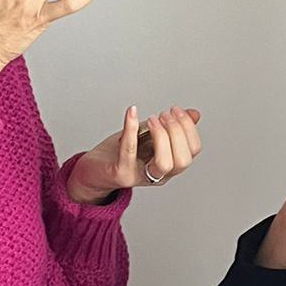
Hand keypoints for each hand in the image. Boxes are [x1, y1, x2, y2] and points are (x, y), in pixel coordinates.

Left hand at [66, 107, 202, 203]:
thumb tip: (194, 114)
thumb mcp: (148, 136)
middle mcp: (158, 175)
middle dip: (177, 132)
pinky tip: (131, 112)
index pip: (193, 151)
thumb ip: (168, 127)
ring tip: (152, 119)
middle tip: (163, 114)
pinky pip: (130, 152)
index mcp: (169, 165)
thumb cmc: (119, 154)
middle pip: (183, 160)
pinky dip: (131, 129)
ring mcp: (140, 176)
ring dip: (162, 136)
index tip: (176, 110)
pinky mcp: (121, 174)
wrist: (92, 170)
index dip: (189, 128)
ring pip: (165, 163)